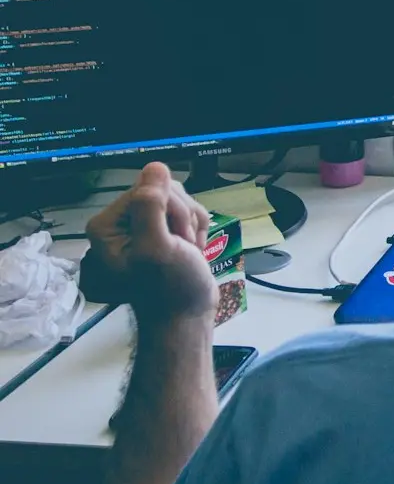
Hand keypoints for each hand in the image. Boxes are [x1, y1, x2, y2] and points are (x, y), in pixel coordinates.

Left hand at [81, 163, 215, 319]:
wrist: (187, 315)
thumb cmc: (171, 288)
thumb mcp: (157, 247)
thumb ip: (151, 206)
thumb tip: (155, 167)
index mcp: (107, 225)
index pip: (146, 190)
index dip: (169, 210)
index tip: (174, 239)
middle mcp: (120, 222)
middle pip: (162, 192)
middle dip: (182, 217)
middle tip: (182, 247)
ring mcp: (142, 226)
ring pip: (177, 199)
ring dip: (192, 223)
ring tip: (188, 249)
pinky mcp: (162, 230)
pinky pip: (185, 210)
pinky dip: (196, 228)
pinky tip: (193, 248)